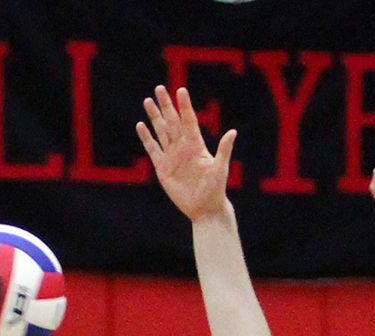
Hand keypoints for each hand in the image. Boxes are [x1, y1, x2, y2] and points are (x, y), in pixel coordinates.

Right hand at [137, 85, 235, 221]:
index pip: (188, 121)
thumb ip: (224, 150)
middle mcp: (183, 147)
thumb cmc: (215, 189)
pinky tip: (141, 126)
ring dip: (154, 117)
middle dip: (166, 105)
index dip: (184, 106)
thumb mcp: (220, 169)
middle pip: (172, 122)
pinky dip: (147, 138)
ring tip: (148, 101)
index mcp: (196, 145)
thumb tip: (232, 132)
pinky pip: (153, 149)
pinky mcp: (162, 168)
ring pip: (161, 132)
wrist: (204, 208)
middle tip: (159, 88)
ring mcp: (172, 156)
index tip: (181, 90)